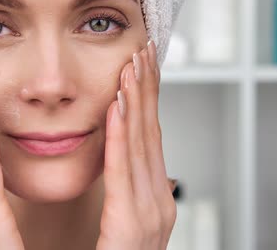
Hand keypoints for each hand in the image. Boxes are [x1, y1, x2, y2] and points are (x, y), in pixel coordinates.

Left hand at [97, 40, 176, 249]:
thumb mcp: (124, 219)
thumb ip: (128, 188)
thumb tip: (137, 162)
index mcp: (152, 198)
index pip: (148, 137)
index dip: (146, 98)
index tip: (140, 65)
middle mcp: (157, 202)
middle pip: (150, 134)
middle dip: (147, 90)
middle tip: (143, 49)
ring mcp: (150, 215)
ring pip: (141, 146)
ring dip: (137, 102)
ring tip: (132, 64)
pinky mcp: (132, 227)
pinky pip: (124, 174)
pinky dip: (122, 138)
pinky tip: (119, 107)